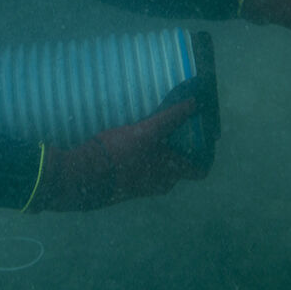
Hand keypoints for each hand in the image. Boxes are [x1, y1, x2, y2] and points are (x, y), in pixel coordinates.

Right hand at [28, 84, 202, 211]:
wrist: (85, 174)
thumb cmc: (121, 152)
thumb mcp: (149, 130)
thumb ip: (173, 117)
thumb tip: (195, 101)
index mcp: (172, 172)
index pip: (200, 171)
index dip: (205, 157)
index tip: (203, 141)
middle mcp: (162, 183)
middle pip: (180, 170)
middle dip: (179, 153)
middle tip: (175, 133)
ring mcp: (144, 188)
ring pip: (160, 172)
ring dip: (159, 158)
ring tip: (152, 138)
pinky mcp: (126, 187)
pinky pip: (142, 175)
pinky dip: (142, 163)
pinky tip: (131, 148)